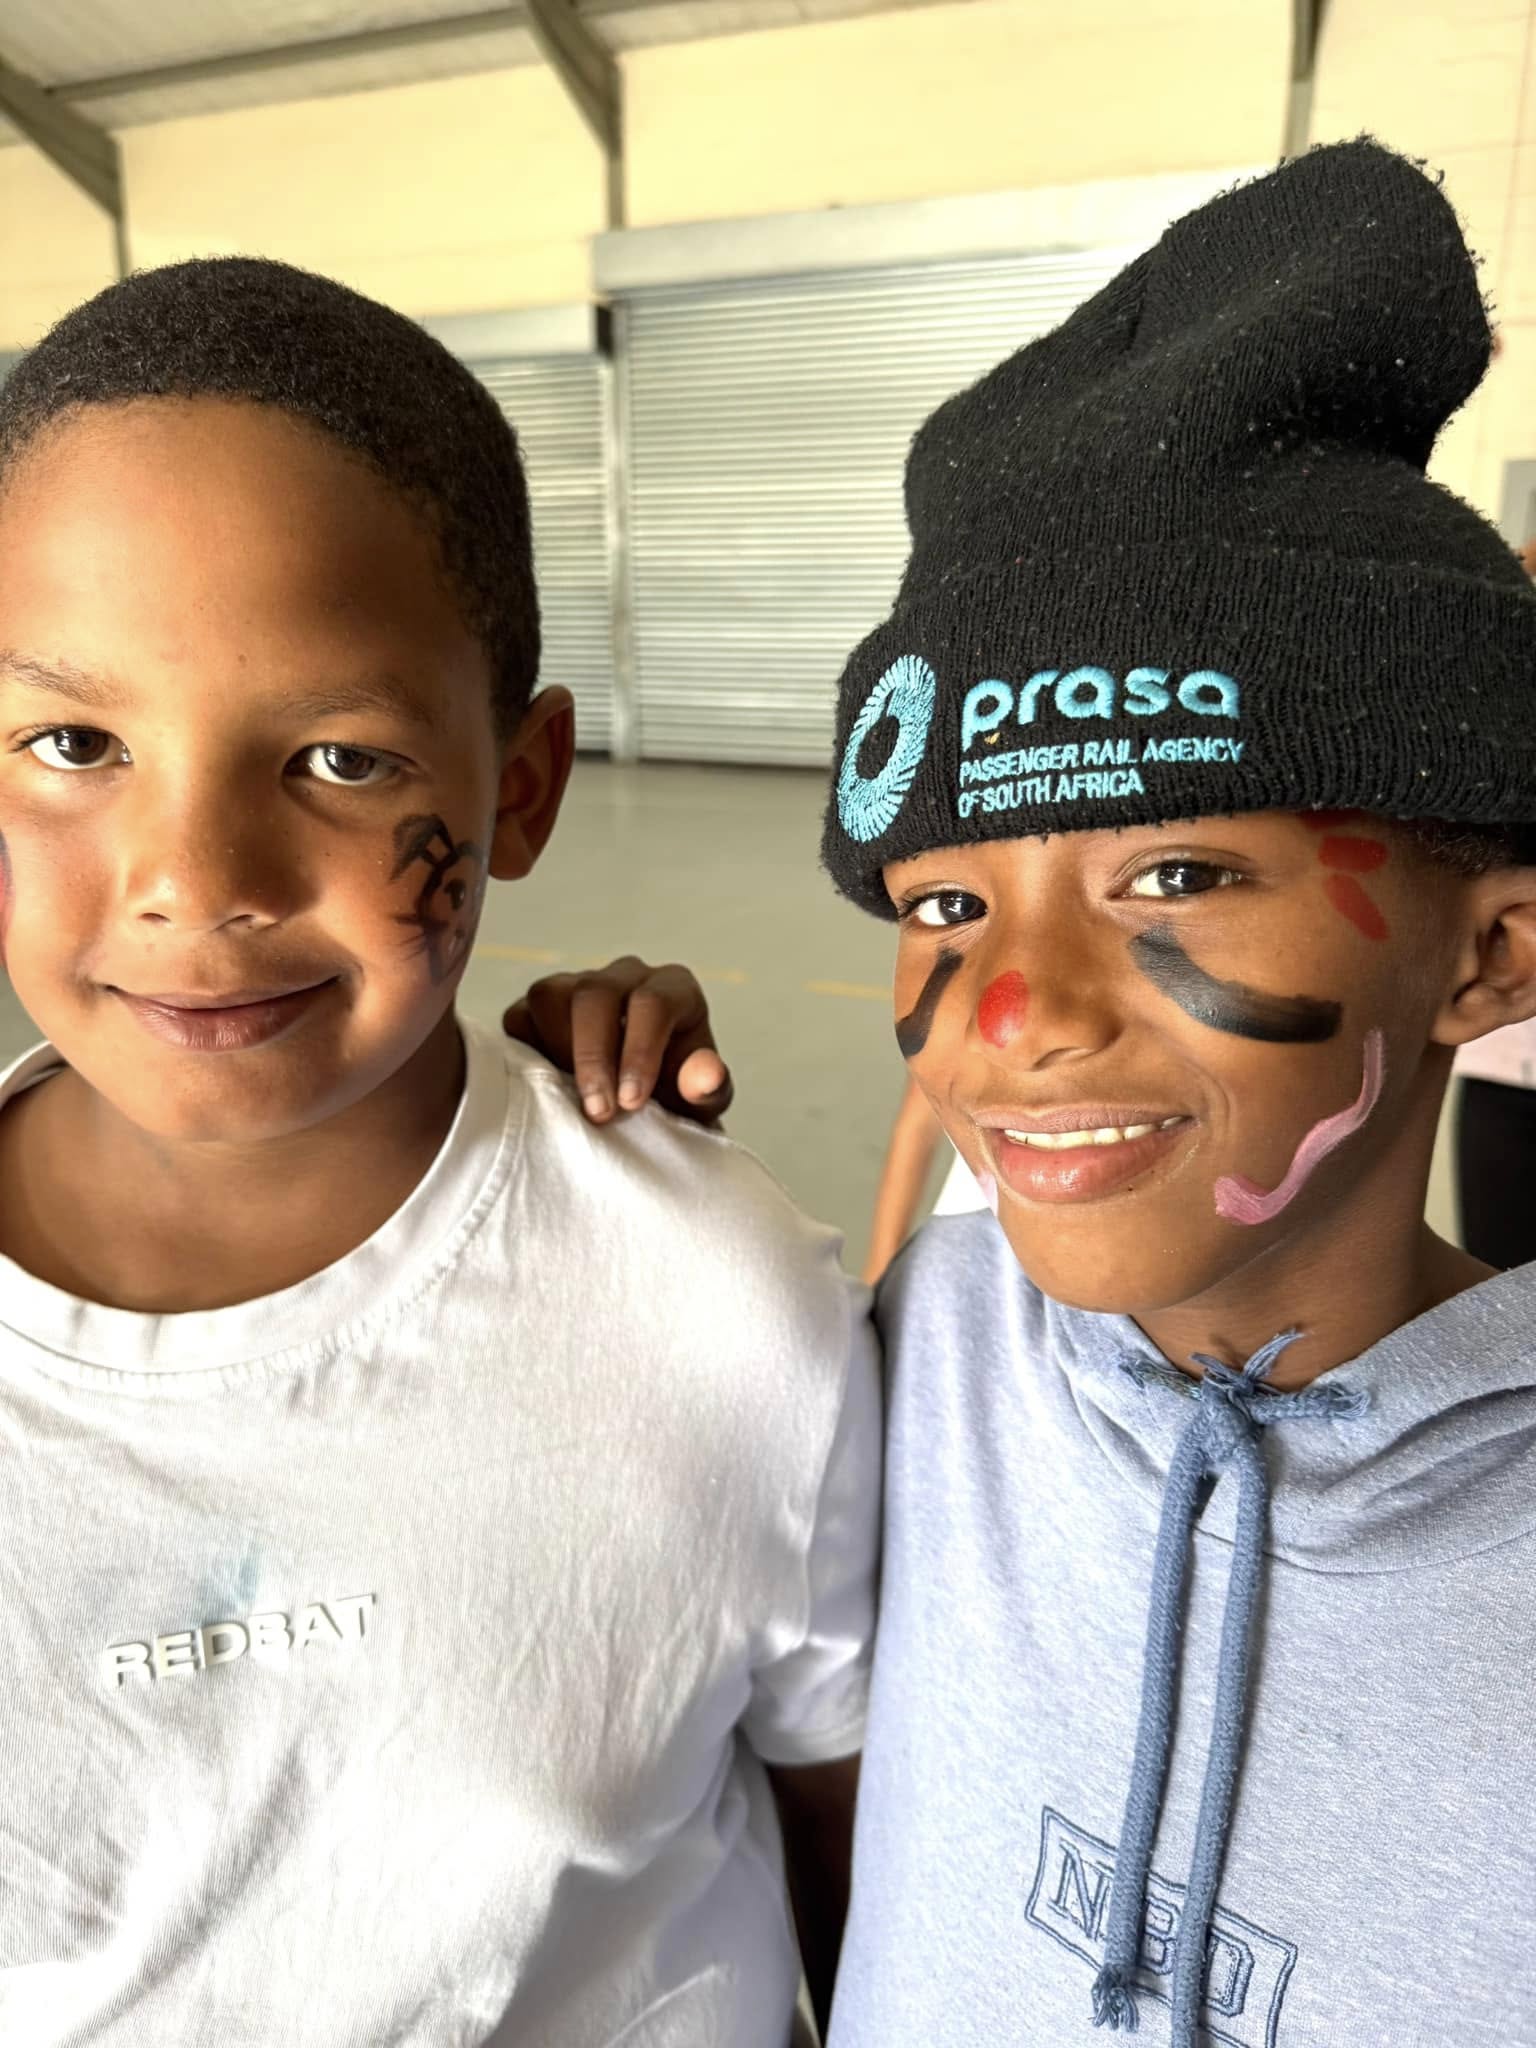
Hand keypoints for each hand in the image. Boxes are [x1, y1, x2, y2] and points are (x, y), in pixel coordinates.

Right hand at [502, 956, 733, 1124]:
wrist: (641, 1113)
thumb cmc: (676, 1100)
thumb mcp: (701, 1103)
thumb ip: (708, 1089)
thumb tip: (707, 1077)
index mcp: (672, 989)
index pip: (652, 1002)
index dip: (639, 1052)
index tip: (632, 1103)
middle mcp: (624, 978)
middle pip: (596, 994)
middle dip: (593, 1056)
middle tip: (599, 1112)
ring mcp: (577, 988)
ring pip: (550, 995)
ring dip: (556, 1051)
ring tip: (571, 1100)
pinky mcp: (537, 1010)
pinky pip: (519, 1017)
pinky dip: (527, 1053)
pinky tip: (546, 1089)